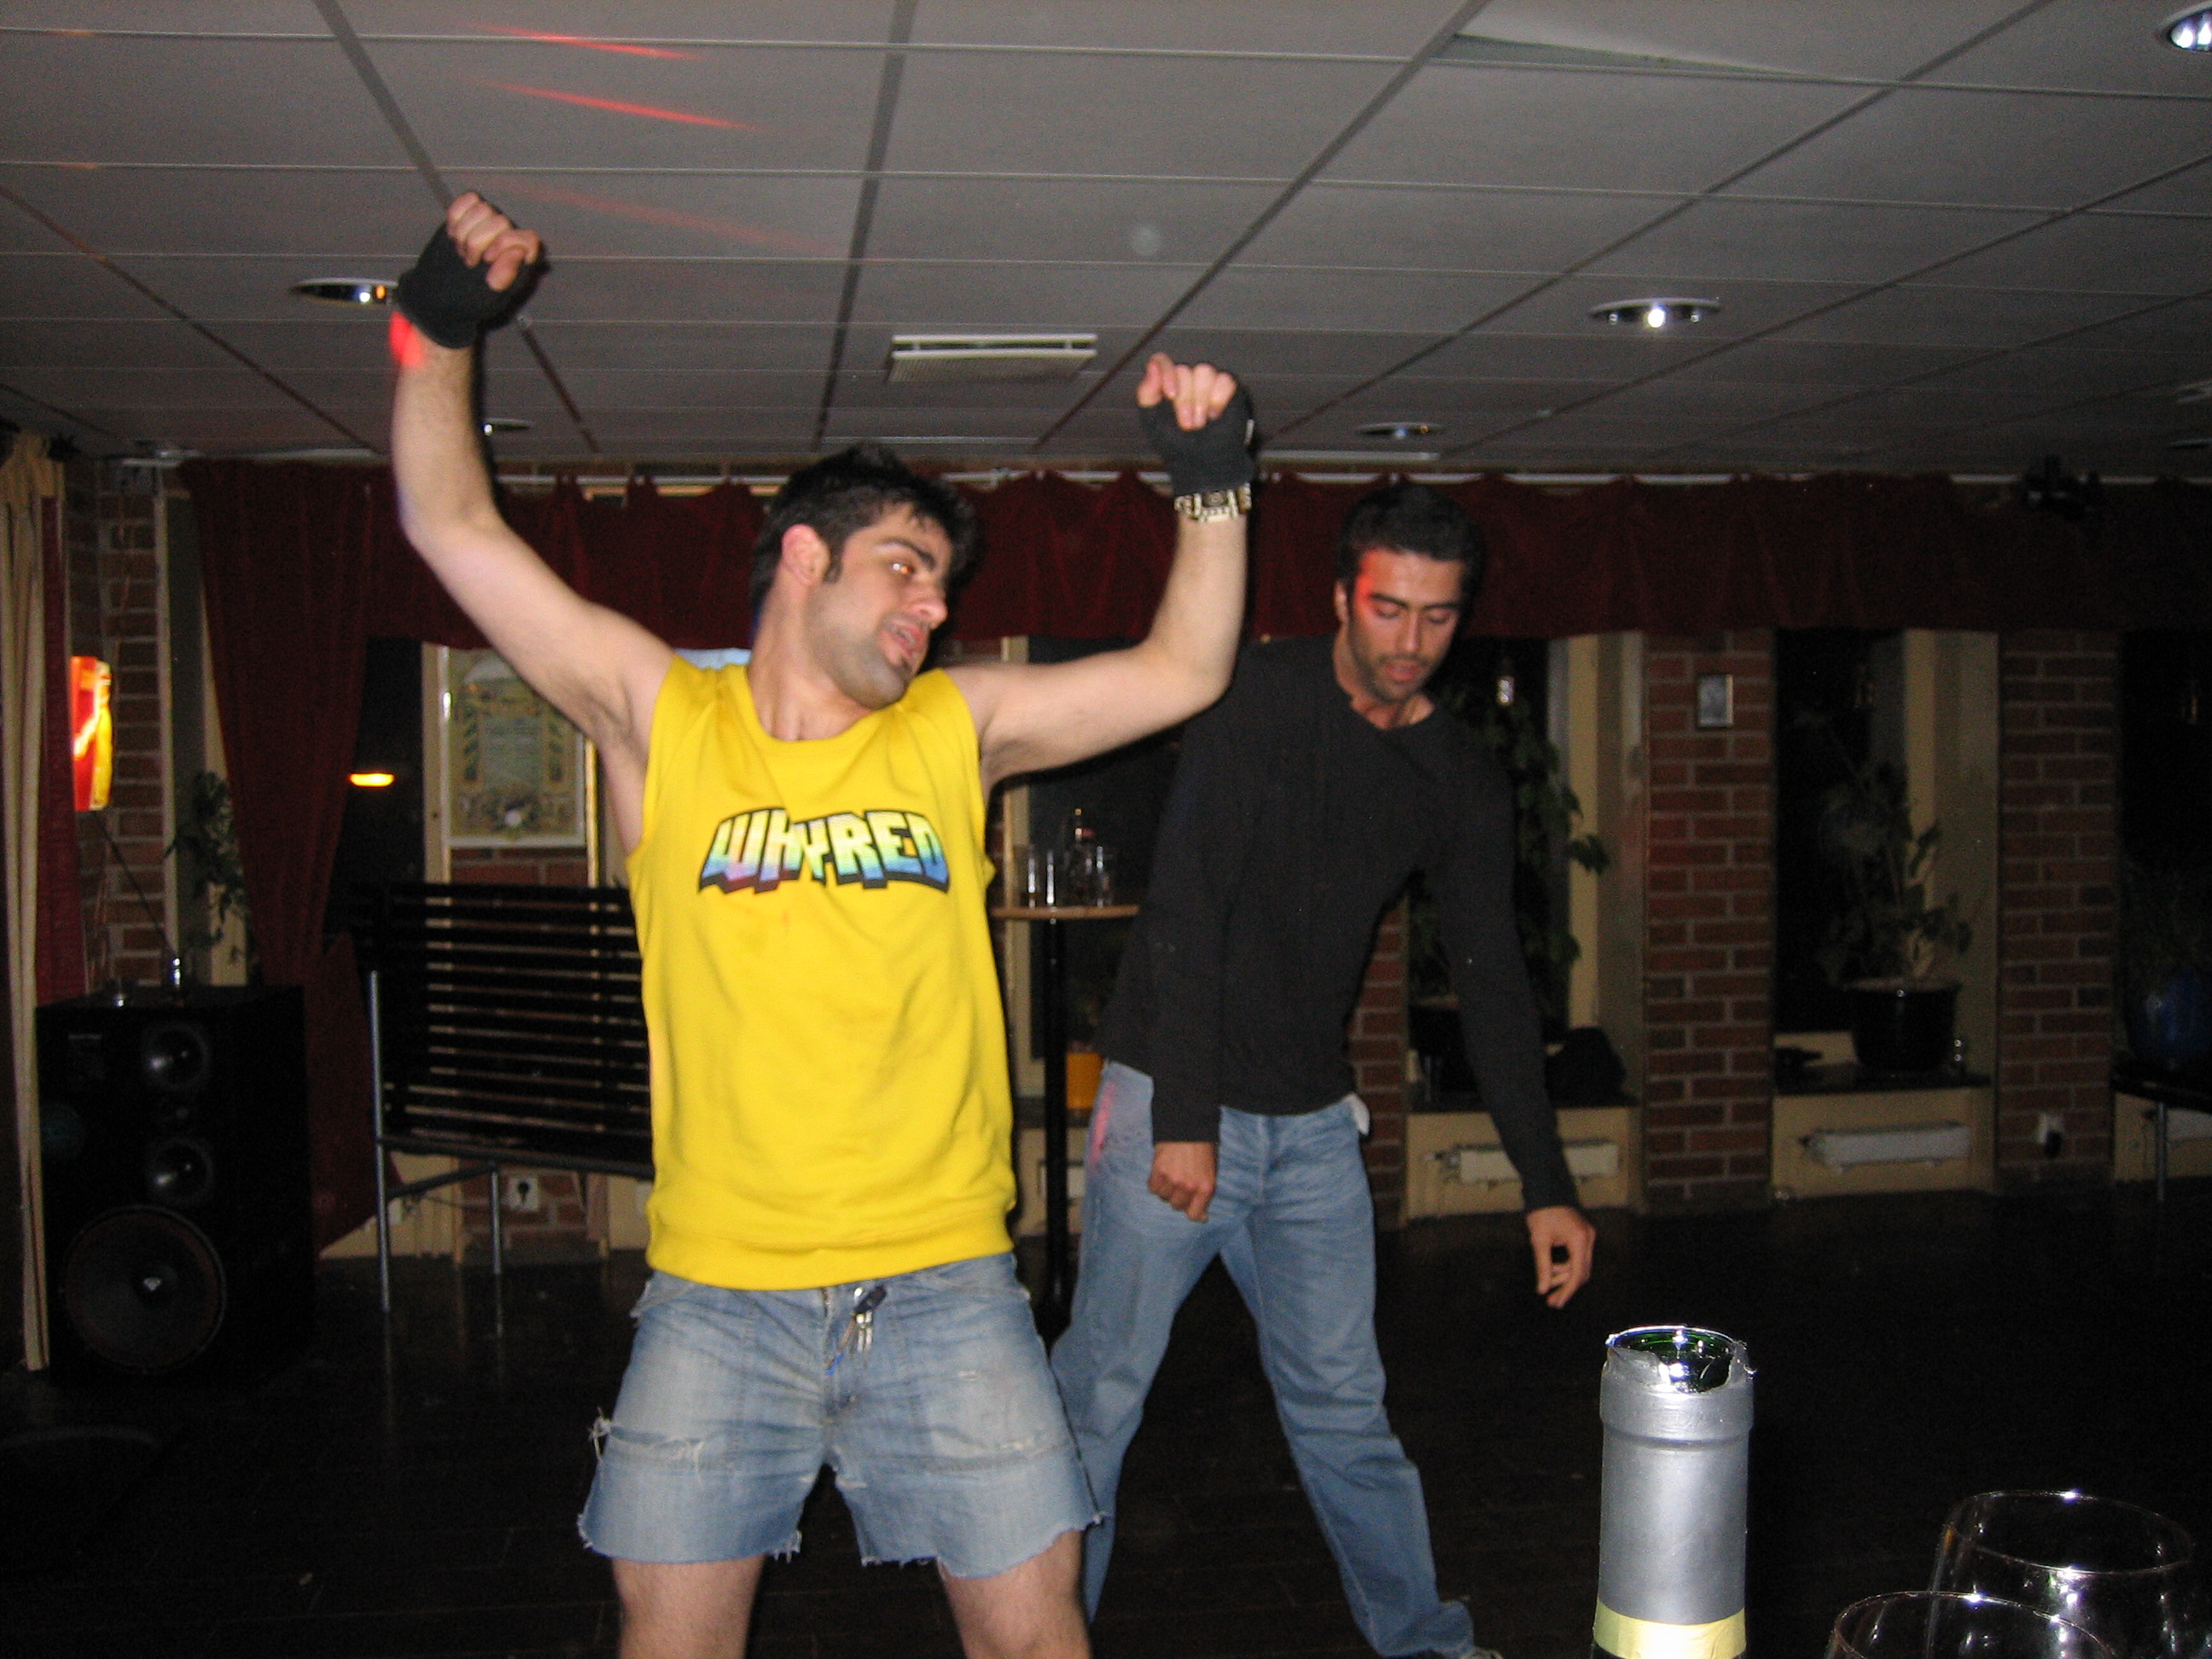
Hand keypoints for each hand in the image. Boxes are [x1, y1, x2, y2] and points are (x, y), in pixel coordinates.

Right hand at [394, 191, 544, 349]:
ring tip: (461, 250)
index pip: (526, 238)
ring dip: (464, 231)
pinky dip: (456, 216)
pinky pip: (469, 199)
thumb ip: (505, 276)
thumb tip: (518, 251)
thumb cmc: (468, 298)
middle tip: (468, 261)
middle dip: (477, 241)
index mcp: (519, 260)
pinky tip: (453, 234)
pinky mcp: (470, 215)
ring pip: (483, 208)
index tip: (486, 259)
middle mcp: (508, 238)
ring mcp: (489, 225)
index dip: (504, 243)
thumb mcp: (489, 296)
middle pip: (500, 221)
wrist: (438, 293)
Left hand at [1135, 353, 1253, 498]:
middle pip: (1184, 370)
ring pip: (1205, 371)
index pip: (1162, 361)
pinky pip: (1224, 380)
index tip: (1170, 395)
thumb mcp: (1153, 420)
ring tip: (1201, 423)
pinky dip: (1219, 399)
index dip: (1166, 373)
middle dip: (1185, 400)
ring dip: (1201, 400)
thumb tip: (1153, 366)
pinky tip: (1215, 415)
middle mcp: (1187, 379)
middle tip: (1187, 425)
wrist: (1202, 463)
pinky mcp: (1228, 389)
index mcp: (1166, 383)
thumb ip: (1147, 392)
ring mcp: (1208, 382)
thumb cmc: (1176, 444)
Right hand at [1148, 1141, 1216, 1221]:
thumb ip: (1205, 1192)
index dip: (1192, 1213)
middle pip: (1177, 1206)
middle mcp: (1189, 1186)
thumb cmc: (1202, 1147)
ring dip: (1166, 1189)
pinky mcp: (1158, 1171)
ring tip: (1171, 1175)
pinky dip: (1156, 1183)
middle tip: (1180, 1184)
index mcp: (1205, 1187)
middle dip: (1178, 1198)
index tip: (1192, 1210)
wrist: (1188, 1125)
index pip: (1194, 1214)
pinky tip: (1162, 1172)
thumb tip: (1201, 1216)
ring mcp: (1173, 1179)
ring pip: (1163, 1197)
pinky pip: (1153, 1188)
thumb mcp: (1211, 1170)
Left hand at [1526, 1204, 1594, 1307]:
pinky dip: (1566, 1266)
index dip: (1567, 1291)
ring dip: (1564, 1277)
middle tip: (1552, 1301)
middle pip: (1581, 1272)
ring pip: (1579, 1266)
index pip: (1578, 1273)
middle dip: (1566, 1287)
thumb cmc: (1542, 1212)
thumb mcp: (1539, 1240)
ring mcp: (1587, 1237)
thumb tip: (1543, 1289)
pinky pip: (1577, 1257)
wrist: (1546, 1189)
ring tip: (1548, 1287)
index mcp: (1580, 1240)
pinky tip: (1552, 1271)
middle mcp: (1588, 1239)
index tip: (1556, 1303)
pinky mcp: (1582, 1235)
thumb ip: (1543, 1266)